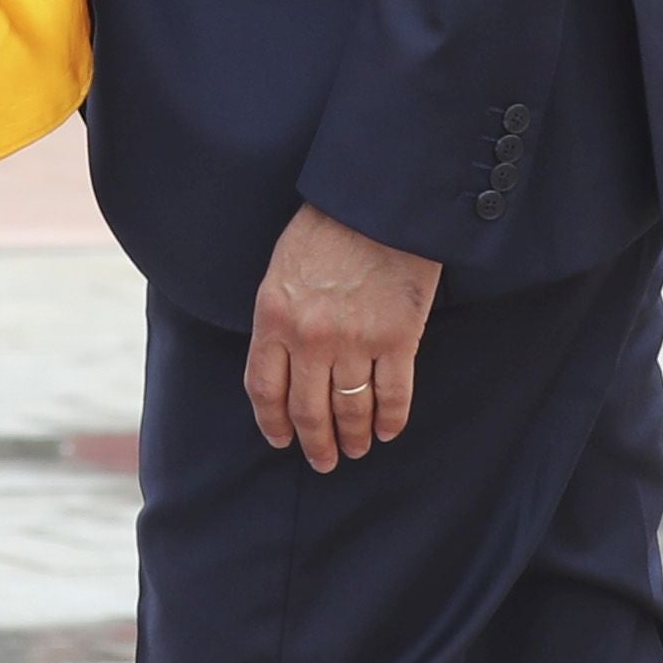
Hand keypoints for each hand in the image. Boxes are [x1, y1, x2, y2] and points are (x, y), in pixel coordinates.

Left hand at [246, 202, 442, 472]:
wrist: (379, 200)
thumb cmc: (328, 226)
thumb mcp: (282, 269)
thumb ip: (278, 317)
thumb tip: (282, 363)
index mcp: (273, 317)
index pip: (264, 390)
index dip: (273, 423)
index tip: (282, 440)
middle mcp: (310, 337)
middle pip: (307, 410)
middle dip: (315, 443)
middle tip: (323, 461)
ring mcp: (355, 341)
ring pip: (350, 410)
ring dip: (353, 437)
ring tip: (357, 449)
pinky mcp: (397, 339)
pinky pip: (393, 395)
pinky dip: (391, 420)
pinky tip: (388, 430)